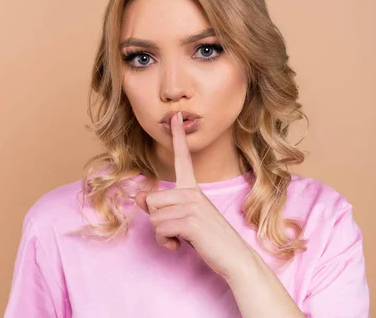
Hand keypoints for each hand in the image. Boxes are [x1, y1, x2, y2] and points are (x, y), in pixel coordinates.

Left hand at [135, 111, 255, 279]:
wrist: (235, 258)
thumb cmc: (209, 239)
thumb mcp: (184, 219)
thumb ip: (163, 207)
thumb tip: (140, 196)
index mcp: (193, 188)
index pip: (184, 159)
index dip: (178, 137)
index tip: (176, 116)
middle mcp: (193, 192)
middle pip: (151, 199)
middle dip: (157, 220)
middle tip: (178, 230)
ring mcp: (192, 206)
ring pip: (153, 216)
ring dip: (162, 234)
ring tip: (182, 238)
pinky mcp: (190, 221)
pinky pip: (160, 230)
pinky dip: (166, 243)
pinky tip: (180, 246)